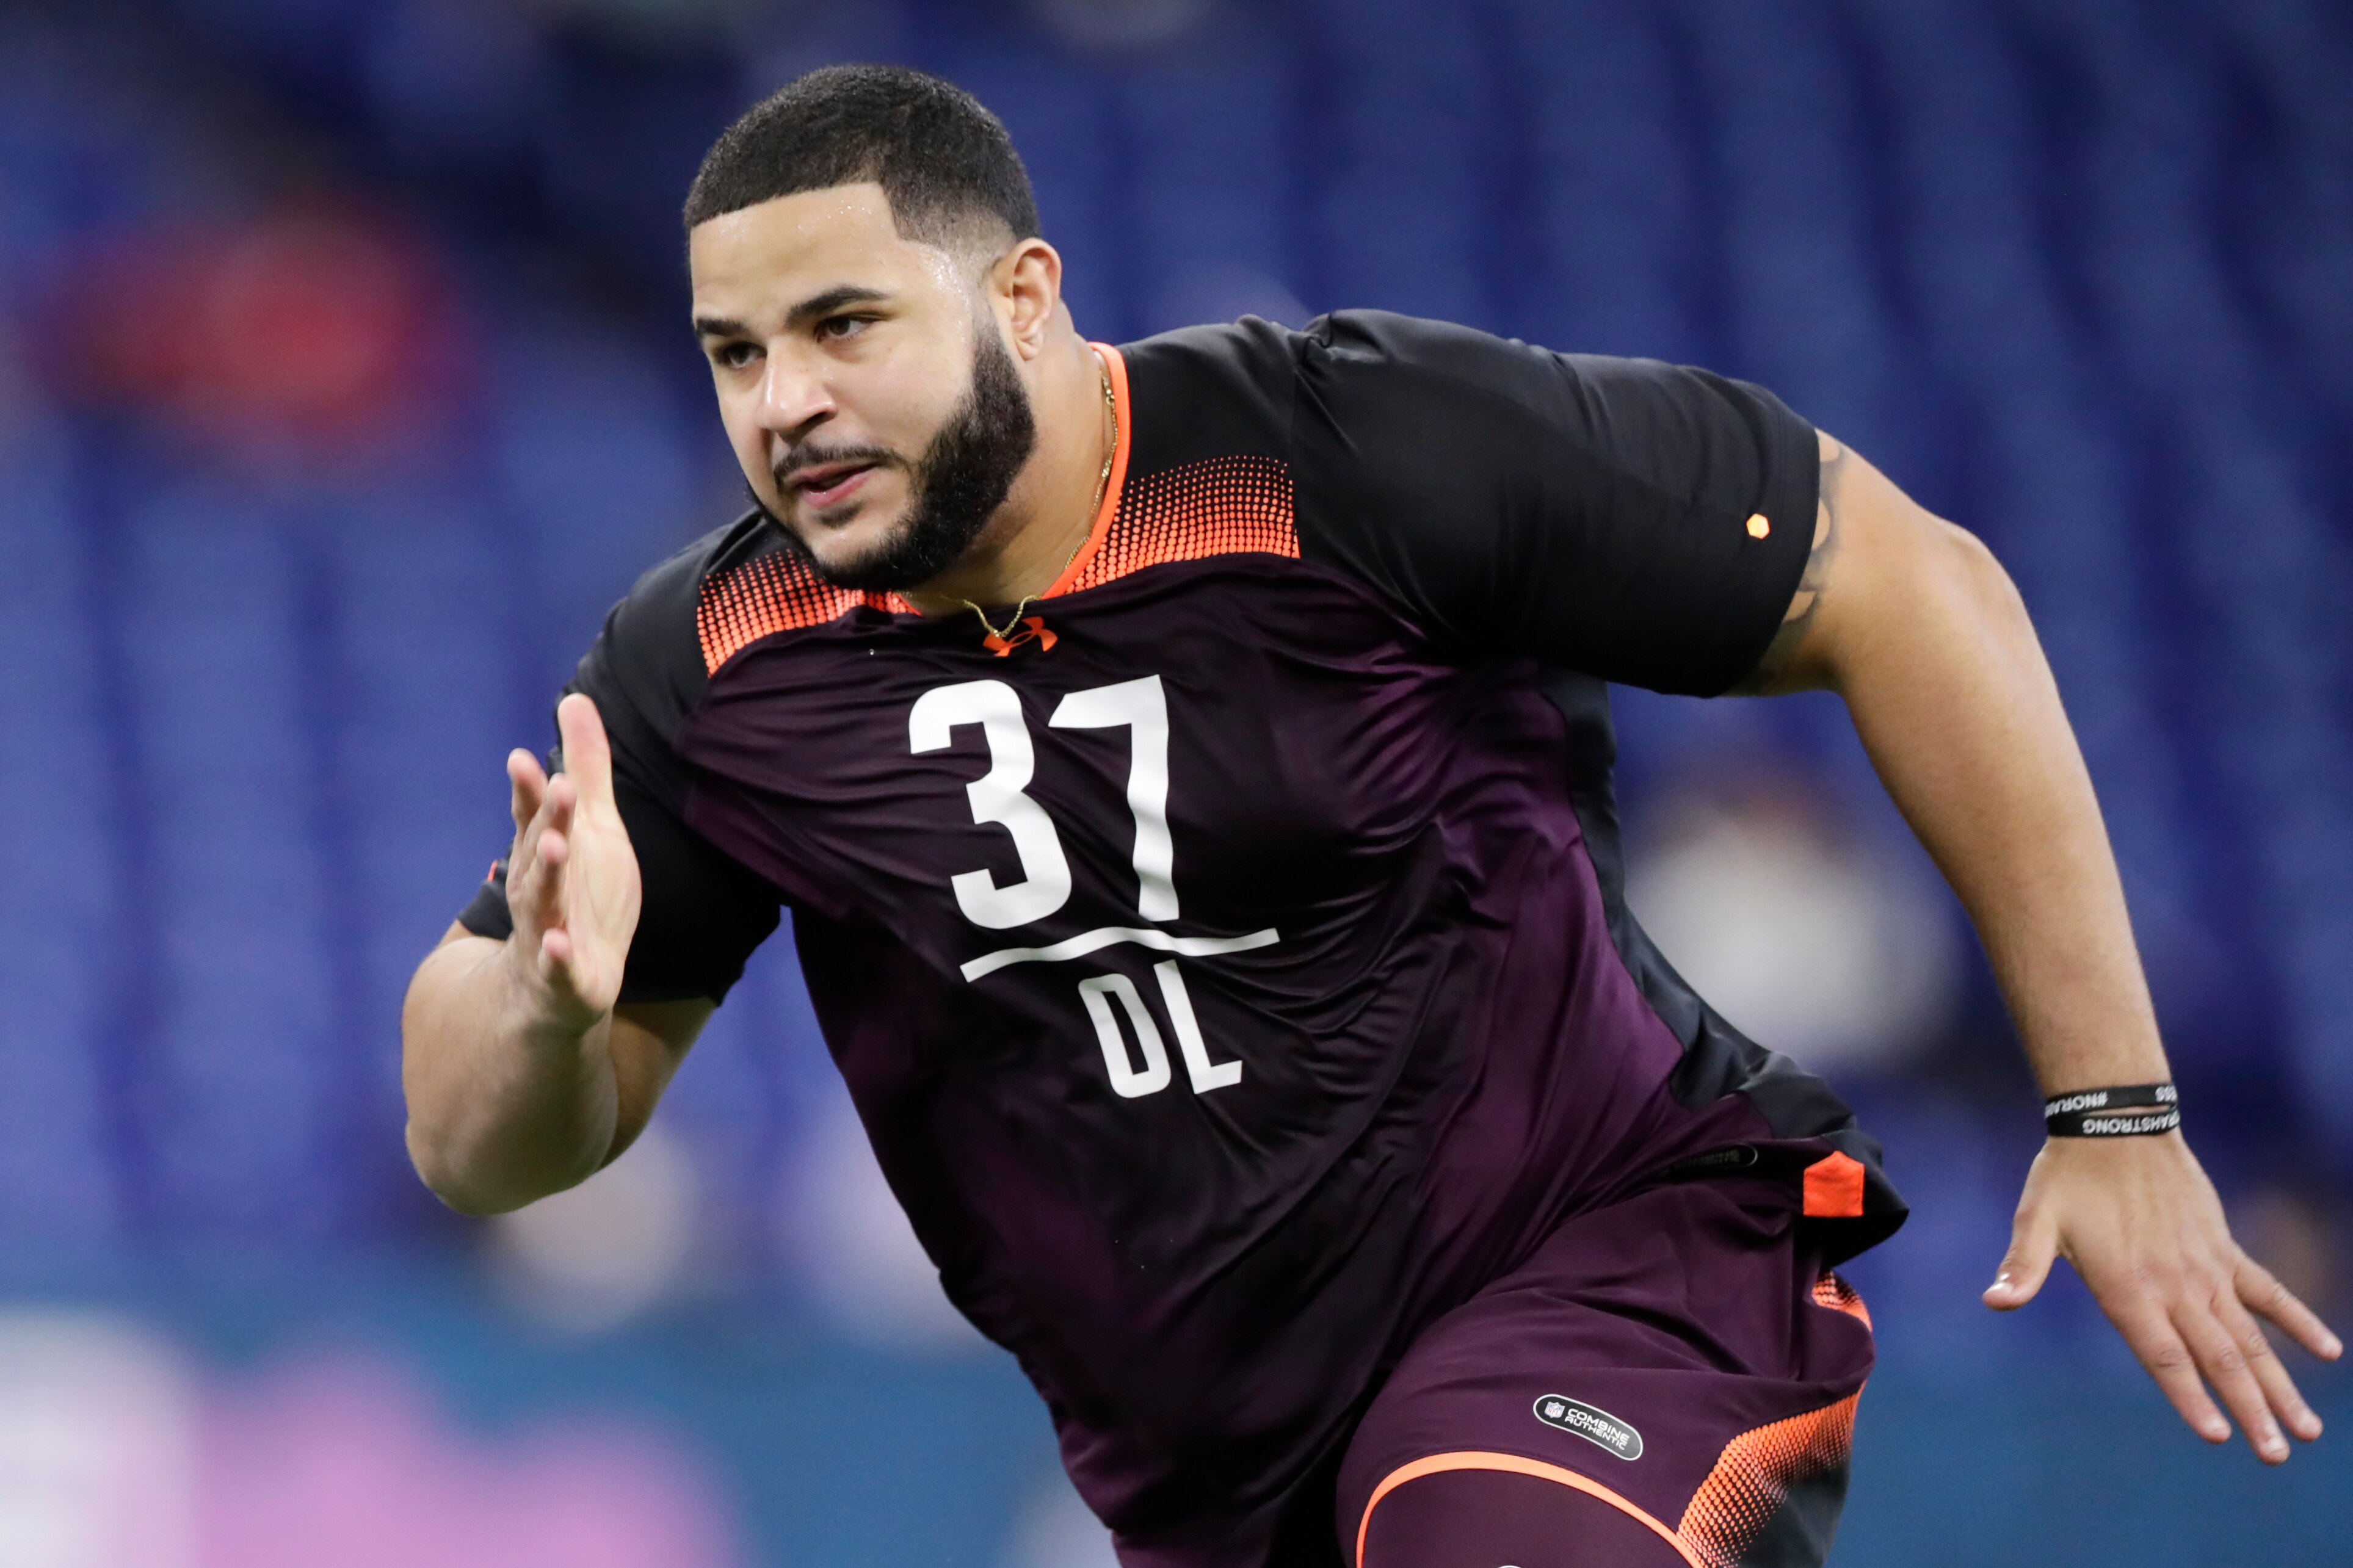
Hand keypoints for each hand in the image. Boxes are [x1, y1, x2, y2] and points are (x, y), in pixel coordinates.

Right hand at [501, 694, 642, 1032]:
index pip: (533, 816)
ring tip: (556, 846)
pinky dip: (557, 955)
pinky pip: (558, 965)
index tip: (523, 758)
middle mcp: (539, 886)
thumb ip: (586, 766)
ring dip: (549, 873)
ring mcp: (548, 929)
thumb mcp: (591, 826)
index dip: (529, 789)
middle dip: (548, 819)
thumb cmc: (581, 894)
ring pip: (544, 900)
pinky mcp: (565, 973)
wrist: (560, 985)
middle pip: (541, 849)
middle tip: (558, 786)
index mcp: (545, 850)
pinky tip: (558, 944)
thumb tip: (577, 698)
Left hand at [1985, 1134, 2341, 1462]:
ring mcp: (2206, 1269)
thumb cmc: (2068, 1176)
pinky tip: (2330, 1351)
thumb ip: (2021, 1266)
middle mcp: (2174, 1285)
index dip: (2189, 1397)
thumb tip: (1993, 1302)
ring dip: (2279, 1385)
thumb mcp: (2035, 1219)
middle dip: (2249, 1411)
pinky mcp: (2224, 1249)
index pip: (2164, 1356)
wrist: (2116, 1122)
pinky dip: (2298, 1320)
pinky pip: (2268, 1292)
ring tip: (2307, 1431)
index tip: (2216, 1436)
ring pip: (2251, 1338)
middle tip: (2277, 1456)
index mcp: (2127, 1286)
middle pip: (2219, 1359)